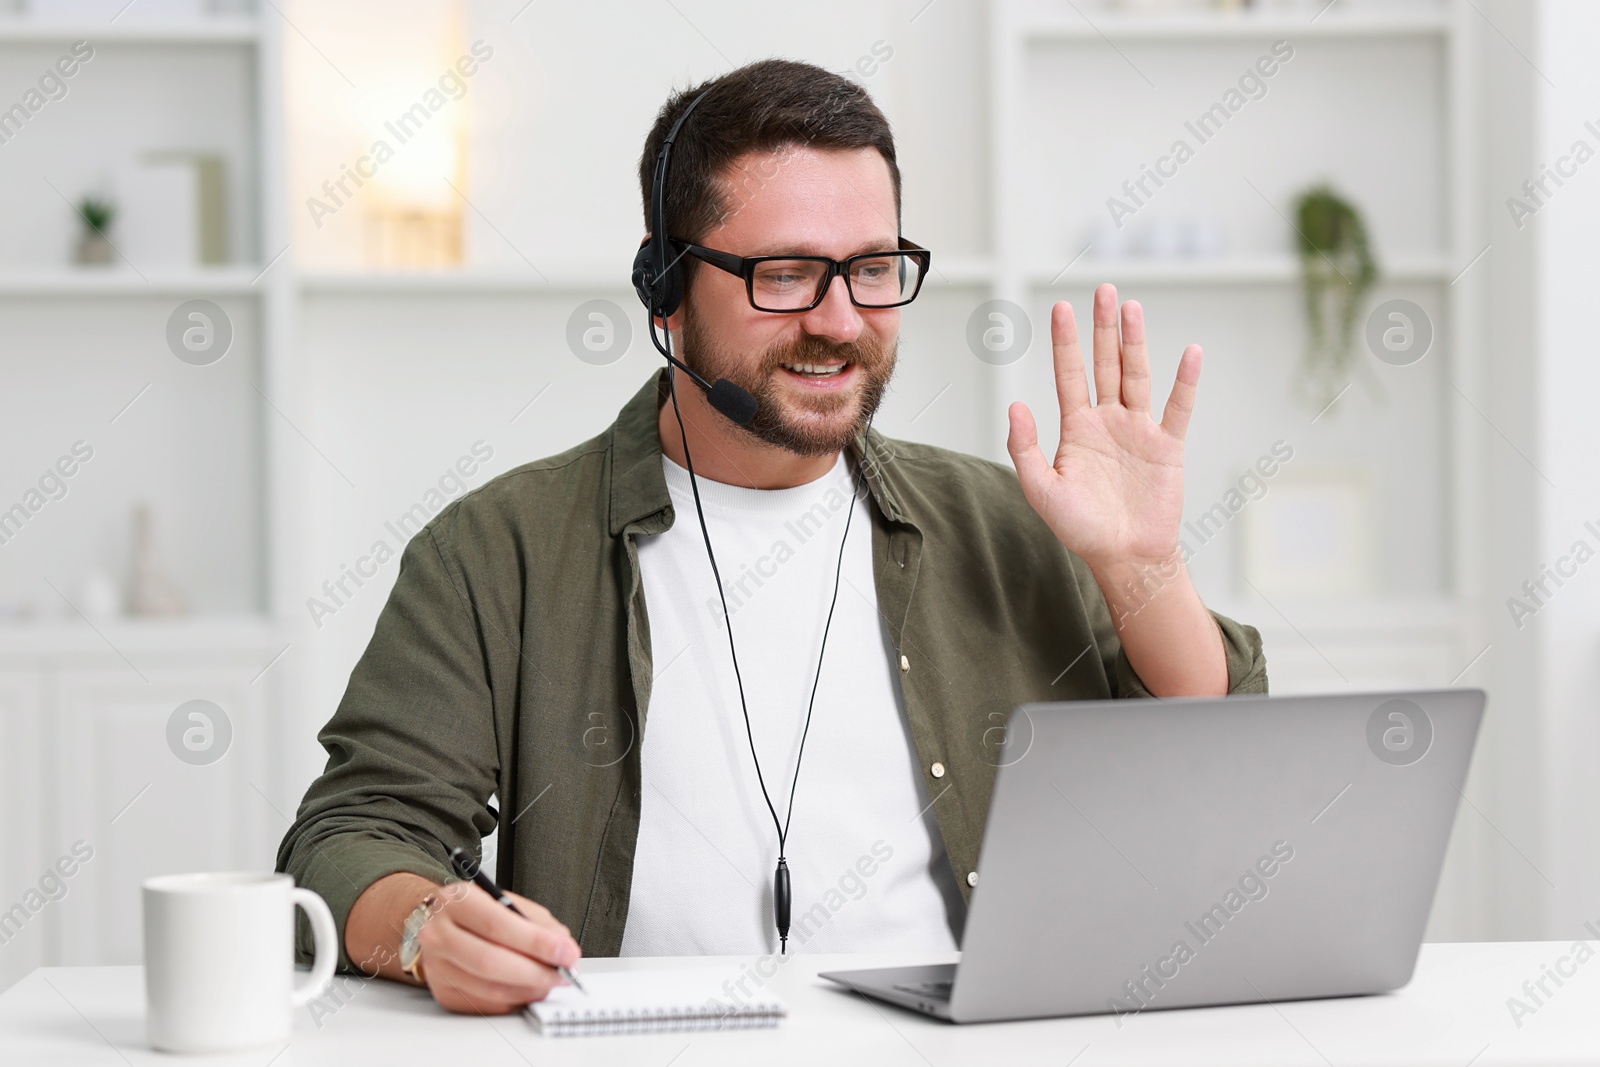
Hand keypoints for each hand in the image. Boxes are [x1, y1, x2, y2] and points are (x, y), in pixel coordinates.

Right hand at [417, 883, 581, 1014]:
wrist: (441, 923)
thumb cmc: (478, 911)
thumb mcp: (507, 902)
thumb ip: (537, 923)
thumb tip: (564, 950)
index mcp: (456, 902)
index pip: (496, 925)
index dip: (536, 942)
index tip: (566, 952)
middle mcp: (439, 934)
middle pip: (490, 962)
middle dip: (536, 971)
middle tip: (563, 973)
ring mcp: (437, 967)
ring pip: (490, 989)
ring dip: (529, 989)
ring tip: (550, 981)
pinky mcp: (443, 992)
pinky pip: (486, 1004)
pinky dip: (514, 999)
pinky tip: (527, 989)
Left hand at [1005, 284, 1199, 570]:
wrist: (1125, 556)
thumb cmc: (1081, 528)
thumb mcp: (1042, 490)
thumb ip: (1026, 448)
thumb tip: (1015, 405)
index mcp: (1077, 429)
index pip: (1069, 375)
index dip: (1065, 342)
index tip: (1061, 307)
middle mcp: (1108, 422)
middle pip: (1106, 364)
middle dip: (1103, 328)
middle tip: (1104, 290)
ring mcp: (1138, 431)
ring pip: (1137, 376)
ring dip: (1135, 342)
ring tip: (1131, 308)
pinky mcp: (1167, 446)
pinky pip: (1177, 408)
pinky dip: (1185, 382)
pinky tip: (1190, 353)